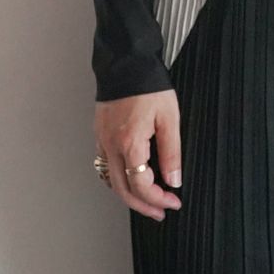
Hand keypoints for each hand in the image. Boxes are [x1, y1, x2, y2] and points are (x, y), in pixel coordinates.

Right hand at [94, 89, 182, 220]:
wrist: (126, 61)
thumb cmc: (149, 84)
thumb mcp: (169, 116)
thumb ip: (172, 151)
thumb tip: (174, 179)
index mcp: (130, 143)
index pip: (141, 185)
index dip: (158, 198)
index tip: (173, 201)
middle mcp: (111, 145)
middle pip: (123, 190)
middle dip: (143, 205)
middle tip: (160, 211)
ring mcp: (102, 140)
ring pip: (111, 180)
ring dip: (129, 195)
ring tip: (147, 200)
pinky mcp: (100, 133)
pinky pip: (105, 165)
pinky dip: (117, 178)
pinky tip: (129, 178)